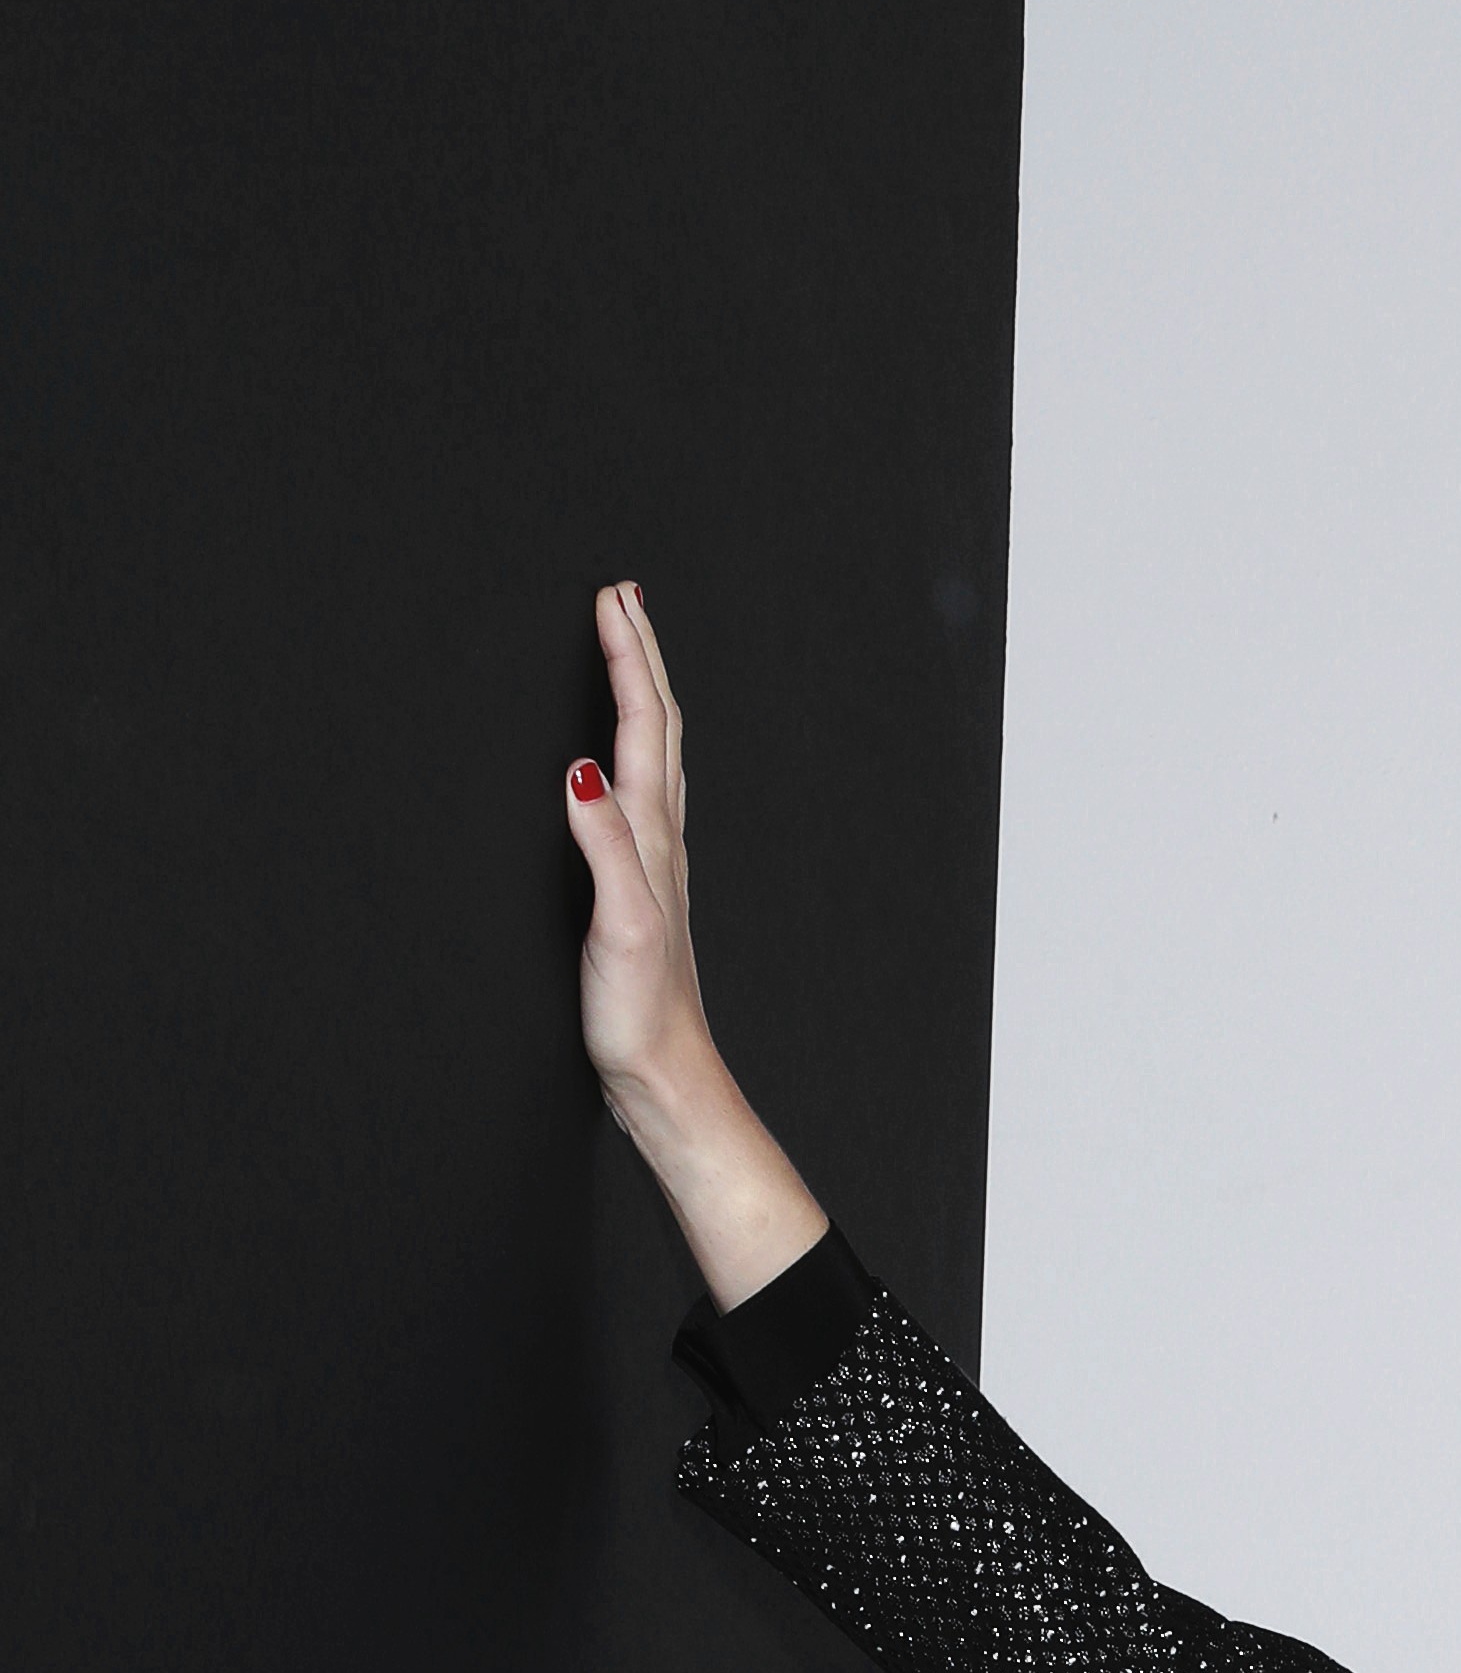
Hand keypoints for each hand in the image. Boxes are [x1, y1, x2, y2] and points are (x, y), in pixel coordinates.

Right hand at [561, 579, 829, 1311]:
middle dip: (640, 656)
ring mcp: (655, 864)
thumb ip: (603, 845)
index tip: (613, 596)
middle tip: (624, 596)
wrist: (667, 1077)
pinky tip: (617, 759)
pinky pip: (639, 793)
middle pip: (657, 727)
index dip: (627, 658)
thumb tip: (581, 769)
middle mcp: (661, 841)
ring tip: (628, 649)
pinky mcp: (642, 890)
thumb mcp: (619, 925)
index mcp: (652, 837)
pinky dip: (630, 749)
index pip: (641, 726)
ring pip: (654, 756)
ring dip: (640, 694)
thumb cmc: (641, 1014)